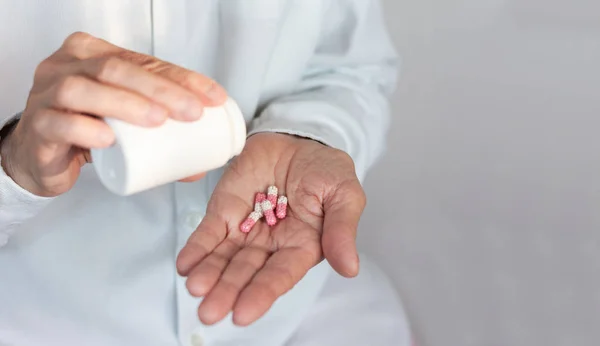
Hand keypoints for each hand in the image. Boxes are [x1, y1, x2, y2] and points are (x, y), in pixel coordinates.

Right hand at [0, 32, 226, 196]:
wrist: (38, 154)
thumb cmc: (83, 127)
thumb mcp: (124, 121)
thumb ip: (159, 135)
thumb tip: (200, 163)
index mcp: (93, 54)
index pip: (143, 60)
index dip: (181, 78)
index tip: (211, 97)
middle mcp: (68, 66)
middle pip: (116, 69)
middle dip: (160, 89)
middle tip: (191, 112)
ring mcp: (47, 95)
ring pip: (83, 90)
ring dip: (126, 104)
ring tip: (157, 121)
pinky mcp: (37, 128)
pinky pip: (57, 124)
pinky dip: (84, 130)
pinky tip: (109, 139)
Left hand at [176, 133, 365, 325]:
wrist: (299, 140)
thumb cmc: (326, 171)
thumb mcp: (344, 195)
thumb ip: (342, 230)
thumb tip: (350, 268)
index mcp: (301, 247)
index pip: (280, 275)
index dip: (262, 293)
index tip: (243, 313)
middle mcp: (271, 245)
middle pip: (246, 273)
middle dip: (227, 291)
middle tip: (209, 312)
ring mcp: (245, 229)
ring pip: (224, 258)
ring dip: (209, 275)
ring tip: (195, 289)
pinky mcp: (225, 211)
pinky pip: (209, 233)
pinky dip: (196, 248)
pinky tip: (186, 264)